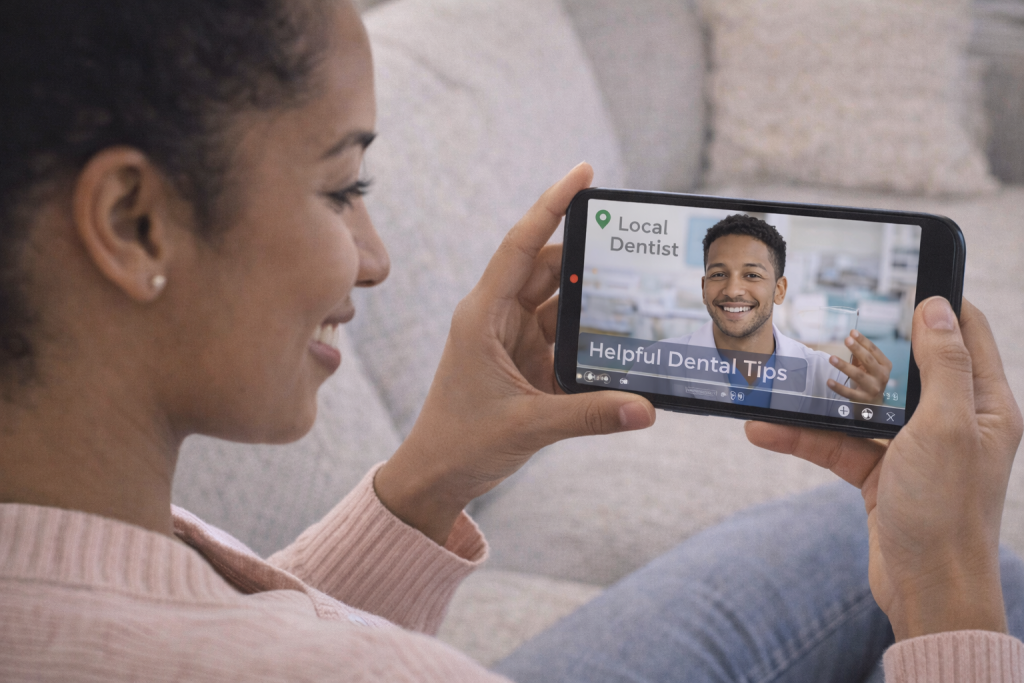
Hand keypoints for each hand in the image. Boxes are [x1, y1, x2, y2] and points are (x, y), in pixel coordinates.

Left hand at [374, 163, 655, 543]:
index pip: (521, 246)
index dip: (551, 206)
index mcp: (483, 315)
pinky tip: (622, 337)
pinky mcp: (527, 364)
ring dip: (593, 301)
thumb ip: (588, 415)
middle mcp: (497, 318)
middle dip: (588, 257)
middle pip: (549, 270)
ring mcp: (513, 340)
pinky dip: (591, 337)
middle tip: (634, 244)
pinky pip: (565, 338)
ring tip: (639, 291)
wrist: (435, 477)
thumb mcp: (527, 426)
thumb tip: (646, 408)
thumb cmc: (460, 444)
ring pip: (561, 304)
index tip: (583, 173)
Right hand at [746, 297, 1021, 640]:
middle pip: (905, 367)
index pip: (966, 334)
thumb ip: (942, 365)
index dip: (937, 302)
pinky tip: (765, 430)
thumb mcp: (946, 427)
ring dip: (819, 399)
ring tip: (780, 381)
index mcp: (985, 405)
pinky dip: (802, 438)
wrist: (927, 590)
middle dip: (862, 348)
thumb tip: (936, 307)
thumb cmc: (947, 512)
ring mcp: (914, 450)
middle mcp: (952, 423)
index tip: (899, 277)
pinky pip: (837, 444)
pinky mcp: (880, 475)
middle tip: (827, 323)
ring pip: (862, 407)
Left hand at [826, 330, 891, 404]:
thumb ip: (860, 354)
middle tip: (846, 340)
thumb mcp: (869, 366)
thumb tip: (851, 336)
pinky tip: (829, 381)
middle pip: (868, 360)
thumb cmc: (870, 378)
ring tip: (832, 358)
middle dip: (857, 349)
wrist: (874, 402)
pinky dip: (839, 387)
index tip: (852, 332)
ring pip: (858, 375)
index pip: (874, 350)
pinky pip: (849, 392)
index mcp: (884, 365)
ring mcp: (873, 388)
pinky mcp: (863, 398)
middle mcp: (882, 376)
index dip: (863, 341)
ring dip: (844, 366)